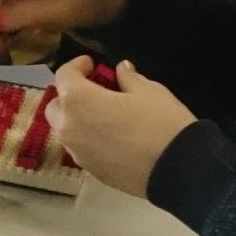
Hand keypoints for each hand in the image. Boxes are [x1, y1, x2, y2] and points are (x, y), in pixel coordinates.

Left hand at [46, 56, 196, 198]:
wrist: (179, 171)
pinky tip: (111, 136)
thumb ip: (128, 78)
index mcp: (78, 101)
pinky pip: (81, 148)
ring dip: (77, 118)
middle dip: (70, 95)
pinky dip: (88, 138)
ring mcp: (78, 153)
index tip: (92, 64)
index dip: (77, 66)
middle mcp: (69, 127)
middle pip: (57, 106)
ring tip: (104, 114)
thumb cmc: (161, 123)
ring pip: (66, 130)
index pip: (64, 76)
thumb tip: (121, 69)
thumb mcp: (149, 90)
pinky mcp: (91, 171)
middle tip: (94, 90)